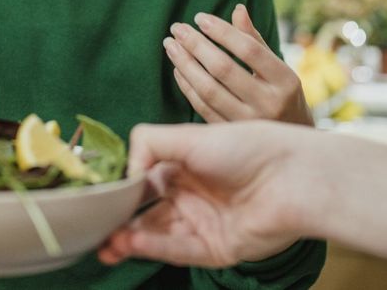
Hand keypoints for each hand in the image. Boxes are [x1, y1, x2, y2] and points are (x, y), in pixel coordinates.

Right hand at [99, 121, 320, 266]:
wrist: (293, 178)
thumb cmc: (246, 147)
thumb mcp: (190, 136)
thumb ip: (149, 143)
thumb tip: (124, 170)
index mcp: (186, 165)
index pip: (143, 180)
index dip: (121, 189)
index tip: (97, 195)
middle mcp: (192, 195)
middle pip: (146, 212)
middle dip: (119, 221)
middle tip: (93, 227)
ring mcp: (204, 224)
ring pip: (157, 234)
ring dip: (130, 238)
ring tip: (107, 242)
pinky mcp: (216, 249)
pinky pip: (178, 250)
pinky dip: (153, 247)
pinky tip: (131, 243)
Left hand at [166, 4, 312, 125]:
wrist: (290, 137)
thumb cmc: (281, 94)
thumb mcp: (278, 67)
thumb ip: (255, 40)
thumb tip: (237, 9)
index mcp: (285, 80)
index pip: (249, 50)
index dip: (222, 32)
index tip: (199, 17)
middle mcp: (268, 103)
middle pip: (224, 69)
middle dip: (196, 45)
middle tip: (176, 28)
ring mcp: (248, 123)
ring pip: (208, 90)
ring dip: (185, 65)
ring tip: (171, 46)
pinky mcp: (230, 134)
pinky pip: (202, 108)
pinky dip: (187, 87)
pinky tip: (178, 69)